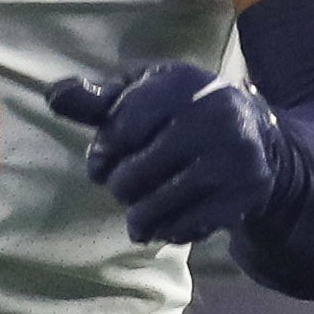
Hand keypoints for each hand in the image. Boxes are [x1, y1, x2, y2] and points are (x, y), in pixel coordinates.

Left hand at [41, 62, 294, 246]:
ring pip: (156, 206)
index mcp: (181, 84)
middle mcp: (213, 115)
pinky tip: (166, 221)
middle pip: (134, 175)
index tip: (104, 162)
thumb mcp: (143, 95)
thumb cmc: (181, 113)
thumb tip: (54, 96)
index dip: (103, 155)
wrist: (259, 139)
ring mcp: (233, 157)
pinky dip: (167, 230)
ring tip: (139, 211)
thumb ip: (98, 100)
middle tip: (127, 186)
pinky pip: (185, 227)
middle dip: (120, 186)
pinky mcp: (244, 194)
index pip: (120, 131)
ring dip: (138, 216)